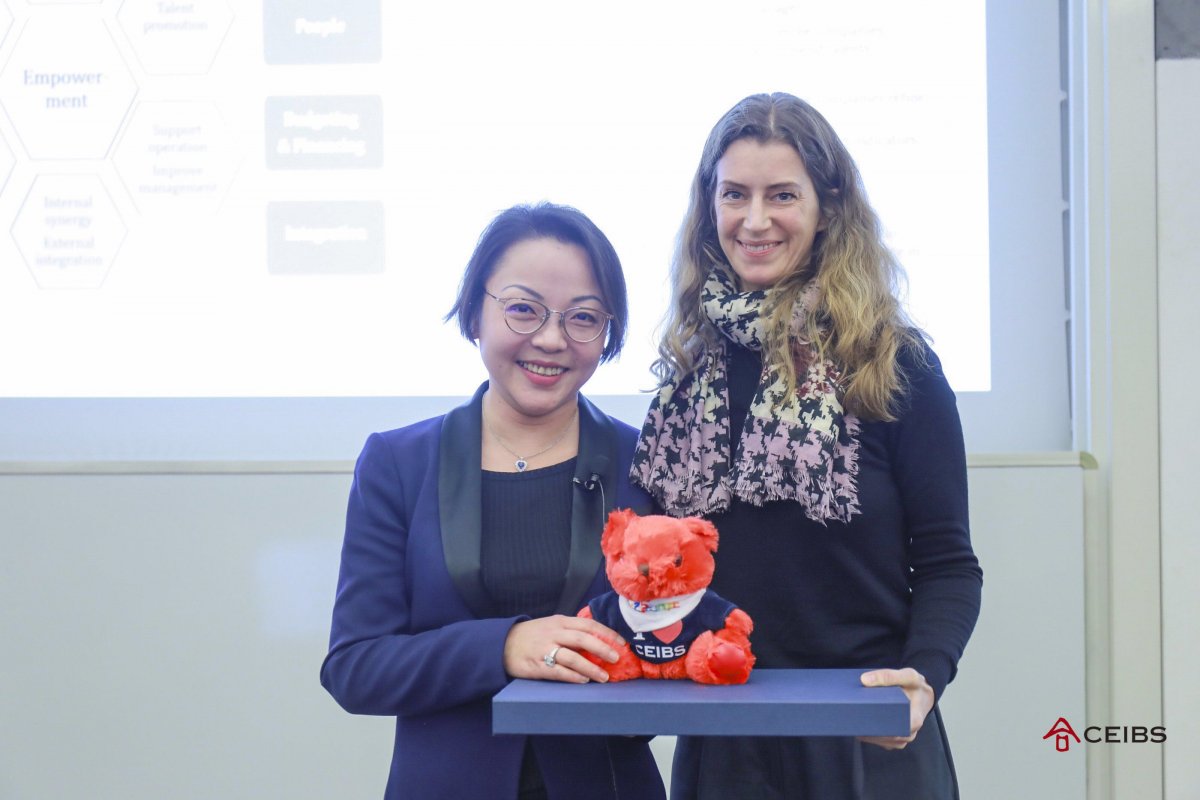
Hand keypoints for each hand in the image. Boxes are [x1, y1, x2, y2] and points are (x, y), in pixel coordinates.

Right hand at [503, 615, 623, 683]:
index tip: (622, 643)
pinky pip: (558, 671)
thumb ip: (571, 630)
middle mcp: (554, 633)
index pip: (589, 625)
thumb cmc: (533, 635)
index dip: (607, 633)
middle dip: (603, 649)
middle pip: (583, 639)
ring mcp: (545, 649)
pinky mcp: (537, 665)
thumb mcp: (552, 625)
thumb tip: (599, 640)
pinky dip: (573, 676)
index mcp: (560, 621)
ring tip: (604, 677)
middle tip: (616, 659)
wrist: (502, 643)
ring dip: (590, 668)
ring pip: (572, 657)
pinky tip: (584, 681)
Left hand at [857, 667, 934, 749]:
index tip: (859, 719)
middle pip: (883, 737)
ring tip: (851, 720)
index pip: (892, 730)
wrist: (923, 694)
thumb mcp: (908, 676)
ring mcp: (901, 738)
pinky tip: (858, 723)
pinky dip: (868, 733)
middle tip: (850, 718)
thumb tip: (864, 680)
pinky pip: (879, 740)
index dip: (874, 727)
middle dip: (866, 729)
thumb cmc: (916, 686)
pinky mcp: (894, 738)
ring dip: (865, 733)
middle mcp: (909, 733)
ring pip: (879, 741)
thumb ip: (888, 676)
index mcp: (914, 720)